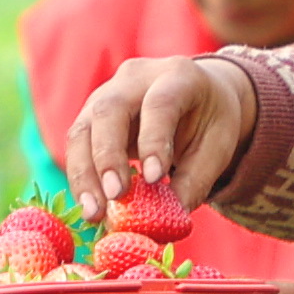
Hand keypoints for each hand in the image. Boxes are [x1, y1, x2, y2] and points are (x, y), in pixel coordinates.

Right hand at [64, 53, 257, 210]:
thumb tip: (169, 217)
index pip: (159, 104)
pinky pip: (77, 145)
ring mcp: (106, 93)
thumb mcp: (216, 147)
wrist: (197, 96)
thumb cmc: (209, 121)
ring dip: (84, 174)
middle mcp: (135, 78)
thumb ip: (194, 180)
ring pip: (83, 129)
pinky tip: (91, 206)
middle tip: (115, 197)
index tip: (153, 179)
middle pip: (109, 111)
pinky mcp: (91, 115)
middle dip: (108, 157)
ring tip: (94, 213)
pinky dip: (81, 178)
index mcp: (178, 76)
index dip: (153, 140)